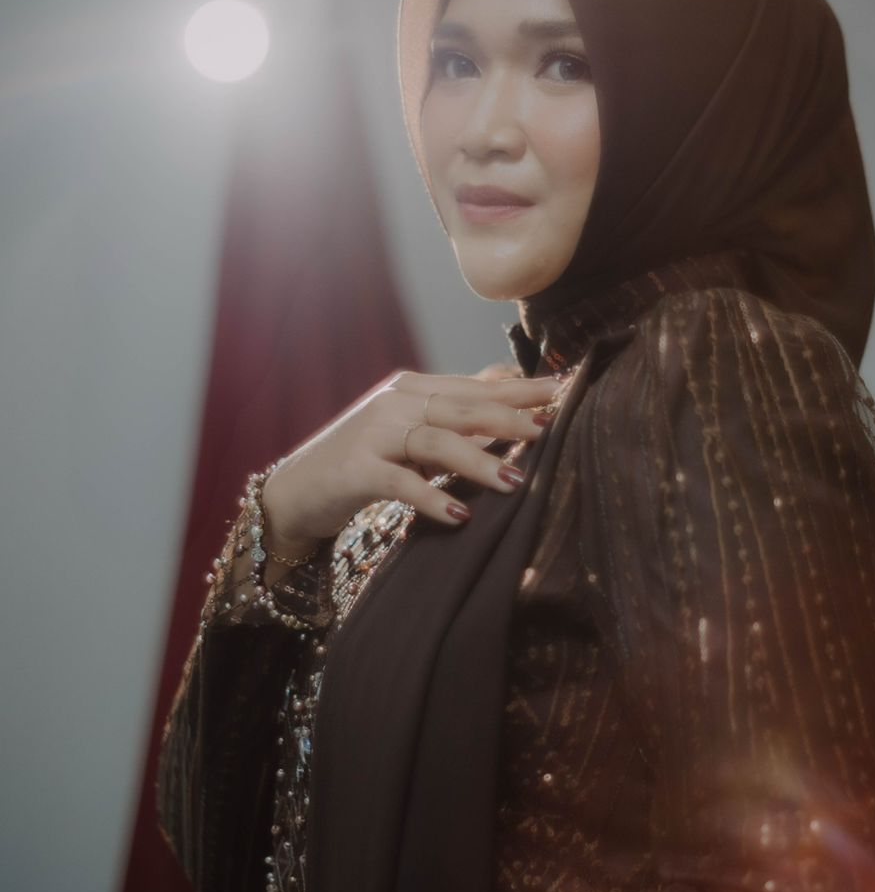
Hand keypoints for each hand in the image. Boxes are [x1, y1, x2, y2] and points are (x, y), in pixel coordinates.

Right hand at [261, 361, 563, 548]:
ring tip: (515, 481)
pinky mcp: (356, 472)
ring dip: (478, 460)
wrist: (297, 490)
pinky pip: (400, 482)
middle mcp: (393, 404)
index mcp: (411, 390)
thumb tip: (506, 378)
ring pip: (435, 442)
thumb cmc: (363, 459)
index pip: (473, 386)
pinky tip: (460, 513)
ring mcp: (373, 435)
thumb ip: (454, 406)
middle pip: (460, 408)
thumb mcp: (409, 426)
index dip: (517, 388)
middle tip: (547, 431)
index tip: (559, 390)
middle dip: (507, 417)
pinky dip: (431, 497)